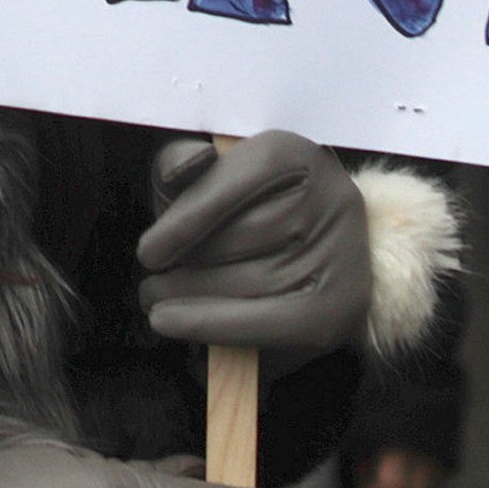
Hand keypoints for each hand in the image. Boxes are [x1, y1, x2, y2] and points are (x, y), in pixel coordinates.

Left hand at [139, 132, 370, 359]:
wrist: (319, 246)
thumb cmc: (246, 208)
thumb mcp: (208, 176)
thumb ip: (181, 164)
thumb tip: (185, 167)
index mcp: (289, 154)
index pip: (232, 183)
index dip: (184, 222)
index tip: (148, 255)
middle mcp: (327, 196)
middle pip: (239, 240)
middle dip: (184, 272)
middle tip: (150, 291)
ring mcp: (340, 254)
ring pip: (251, 284)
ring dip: (196, 304)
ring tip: (160, 310)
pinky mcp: (339, 305)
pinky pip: (274, 326)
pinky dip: (223, 331)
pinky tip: (186, 334)